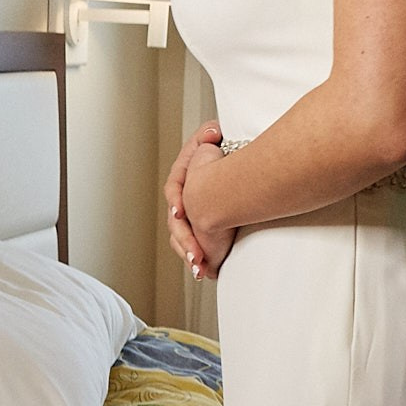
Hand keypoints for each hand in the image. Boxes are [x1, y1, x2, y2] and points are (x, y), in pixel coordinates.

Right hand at [181, 146, 236, 278]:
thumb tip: (212, 134)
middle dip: (185, 239)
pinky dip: (198, 258)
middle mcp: (181, 196)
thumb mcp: (212, 135)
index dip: (176, 200)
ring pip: (181, 237)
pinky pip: (193, 245)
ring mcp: (188, 213)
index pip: (174, 188)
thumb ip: (209, 134)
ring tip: (200, 268)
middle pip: (177, 221)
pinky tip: (206, 272)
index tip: (180, 212)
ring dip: (189, 253)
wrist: (230, 158)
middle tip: (196, 255)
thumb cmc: (220, 145)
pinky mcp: (198, 227)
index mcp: (181, 175)